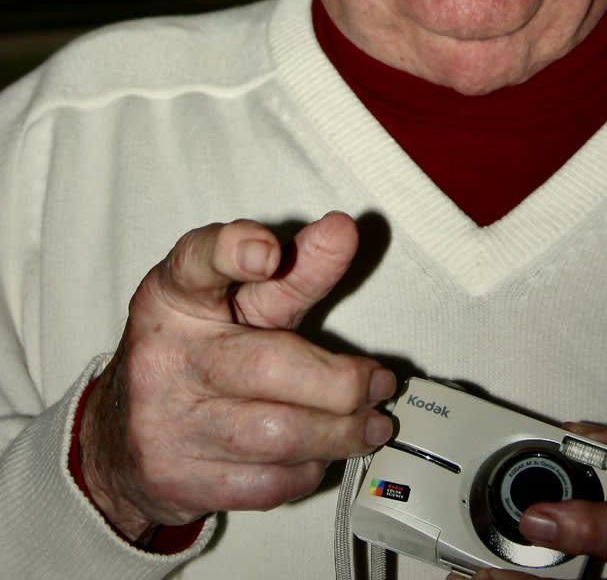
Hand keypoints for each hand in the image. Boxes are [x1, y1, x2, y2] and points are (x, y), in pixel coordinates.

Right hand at [79, 212, 394, 542]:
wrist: (120, 439)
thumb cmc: (196, 353)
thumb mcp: (237, 303)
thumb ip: (294, 272)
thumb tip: (344, 230)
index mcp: (174, 295)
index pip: (197, 263)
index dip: (233, 252)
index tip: (269, 252)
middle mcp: (164, 355)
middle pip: (267, 365)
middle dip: (341, 381)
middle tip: (380, 382)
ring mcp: (166, 423)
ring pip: (278, 434)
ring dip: (342, 432)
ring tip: (372, 423)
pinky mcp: (180, 481)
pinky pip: (267, 482)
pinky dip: (309, 470)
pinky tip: (321, 455)